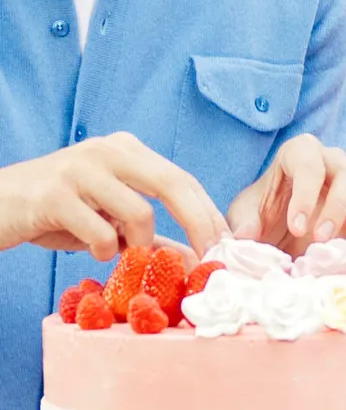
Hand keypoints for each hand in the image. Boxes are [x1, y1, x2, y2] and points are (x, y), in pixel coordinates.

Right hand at [0, 134, 227, 262]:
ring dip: (139, 246)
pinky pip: (101, 233)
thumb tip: (194, 259)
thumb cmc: (54, 215)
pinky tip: (92, 251)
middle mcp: (107, 150)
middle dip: (199, 224)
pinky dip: (105, 252)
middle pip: (173, 184)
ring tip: (121, 254)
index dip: (209, 213)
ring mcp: (80, 168)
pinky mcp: (55, 194)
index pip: (182, 178)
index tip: (227, 246)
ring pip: (139, 212)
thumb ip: (149, 237)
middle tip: (211, 259)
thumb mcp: (107, 221)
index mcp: (125, 150)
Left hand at [226, 135, 345, 255]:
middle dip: (338, 207)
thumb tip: (245, 236)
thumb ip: (243, 223)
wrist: (285, 235)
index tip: (298, 228)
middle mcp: (333, 159)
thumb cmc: (266, 218)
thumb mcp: (246, 218)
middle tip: (321, 240)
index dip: (305, 195)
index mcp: (299, 154)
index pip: (309, 163)